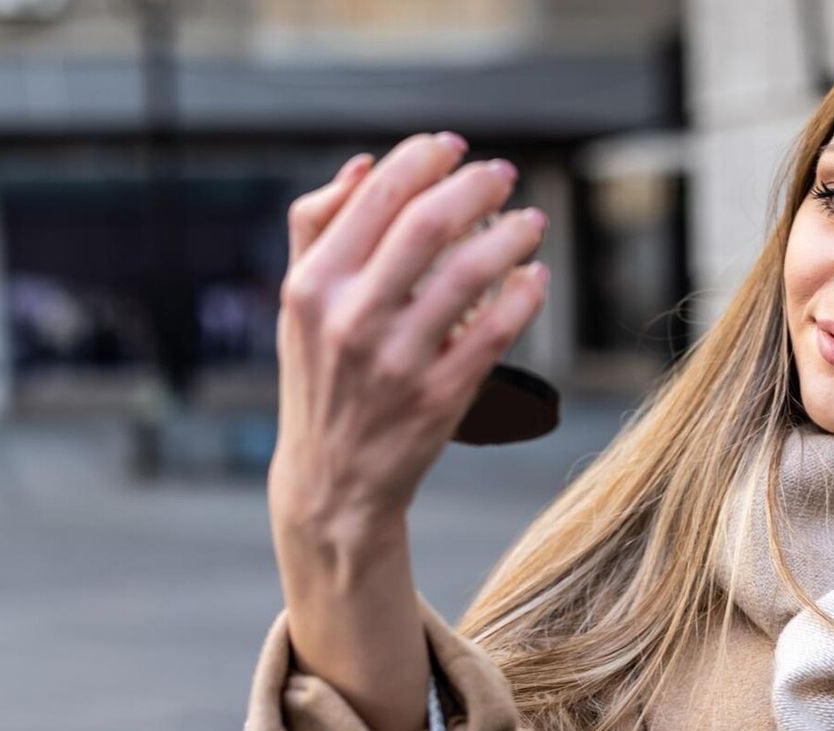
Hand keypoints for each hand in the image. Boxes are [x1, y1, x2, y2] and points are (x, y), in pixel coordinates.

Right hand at [270, 132, 549, 540]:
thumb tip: (362, 164)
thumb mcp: (300, 305)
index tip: (452, 147)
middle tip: (502, 173)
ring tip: (530, 220)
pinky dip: (522, 293)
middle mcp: (351, 321)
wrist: (333, 480)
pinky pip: (496, 332)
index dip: (422, 160)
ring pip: (469, 275)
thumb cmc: (323, 377)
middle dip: (473, 187)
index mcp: (313, 287)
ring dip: (510, 235)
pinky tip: (533, 274)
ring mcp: (398, 362)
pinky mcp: (441, 399)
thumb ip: (317, 229)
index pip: (375, 198)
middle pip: (426, 226)